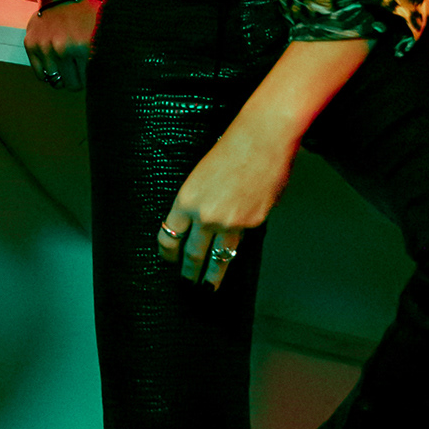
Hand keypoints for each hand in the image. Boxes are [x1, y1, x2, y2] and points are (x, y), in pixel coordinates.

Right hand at [25, 0, 98, 90]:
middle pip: (71, 84)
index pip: (87, 82)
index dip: (90, 78)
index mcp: (83, 46)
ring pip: (55, 80)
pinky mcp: (31, 44)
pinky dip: (48, 72)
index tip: (90, 71)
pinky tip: (55, 62)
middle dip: (77, 78)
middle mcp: (62, 48)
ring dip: (62, 74)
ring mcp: (44, 46)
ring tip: (67, 61)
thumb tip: (107, 81)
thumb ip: (104, 56)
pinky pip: (40, 74)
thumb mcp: (101, 32)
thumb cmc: (86, 14)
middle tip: (78, 67)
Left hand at [157, 109, 298, 286]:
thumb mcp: (200, 175)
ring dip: (211, 276)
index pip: (169, 236)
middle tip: (187, 283)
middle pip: (191, 254)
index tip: (169, 260)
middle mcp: (204, 215)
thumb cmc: (230, 149)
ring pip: (217, 259)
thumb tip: (197, 224)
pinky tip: (233, 260)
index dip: (167, 253)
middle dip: (188, 272)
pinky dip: (235, 253)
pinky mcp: (252, 223)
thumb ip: (197, 202)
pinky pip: (240, 243)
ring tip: (208, 288)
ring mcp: (229, 222)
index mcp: (185, 200)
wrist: (260, 140)